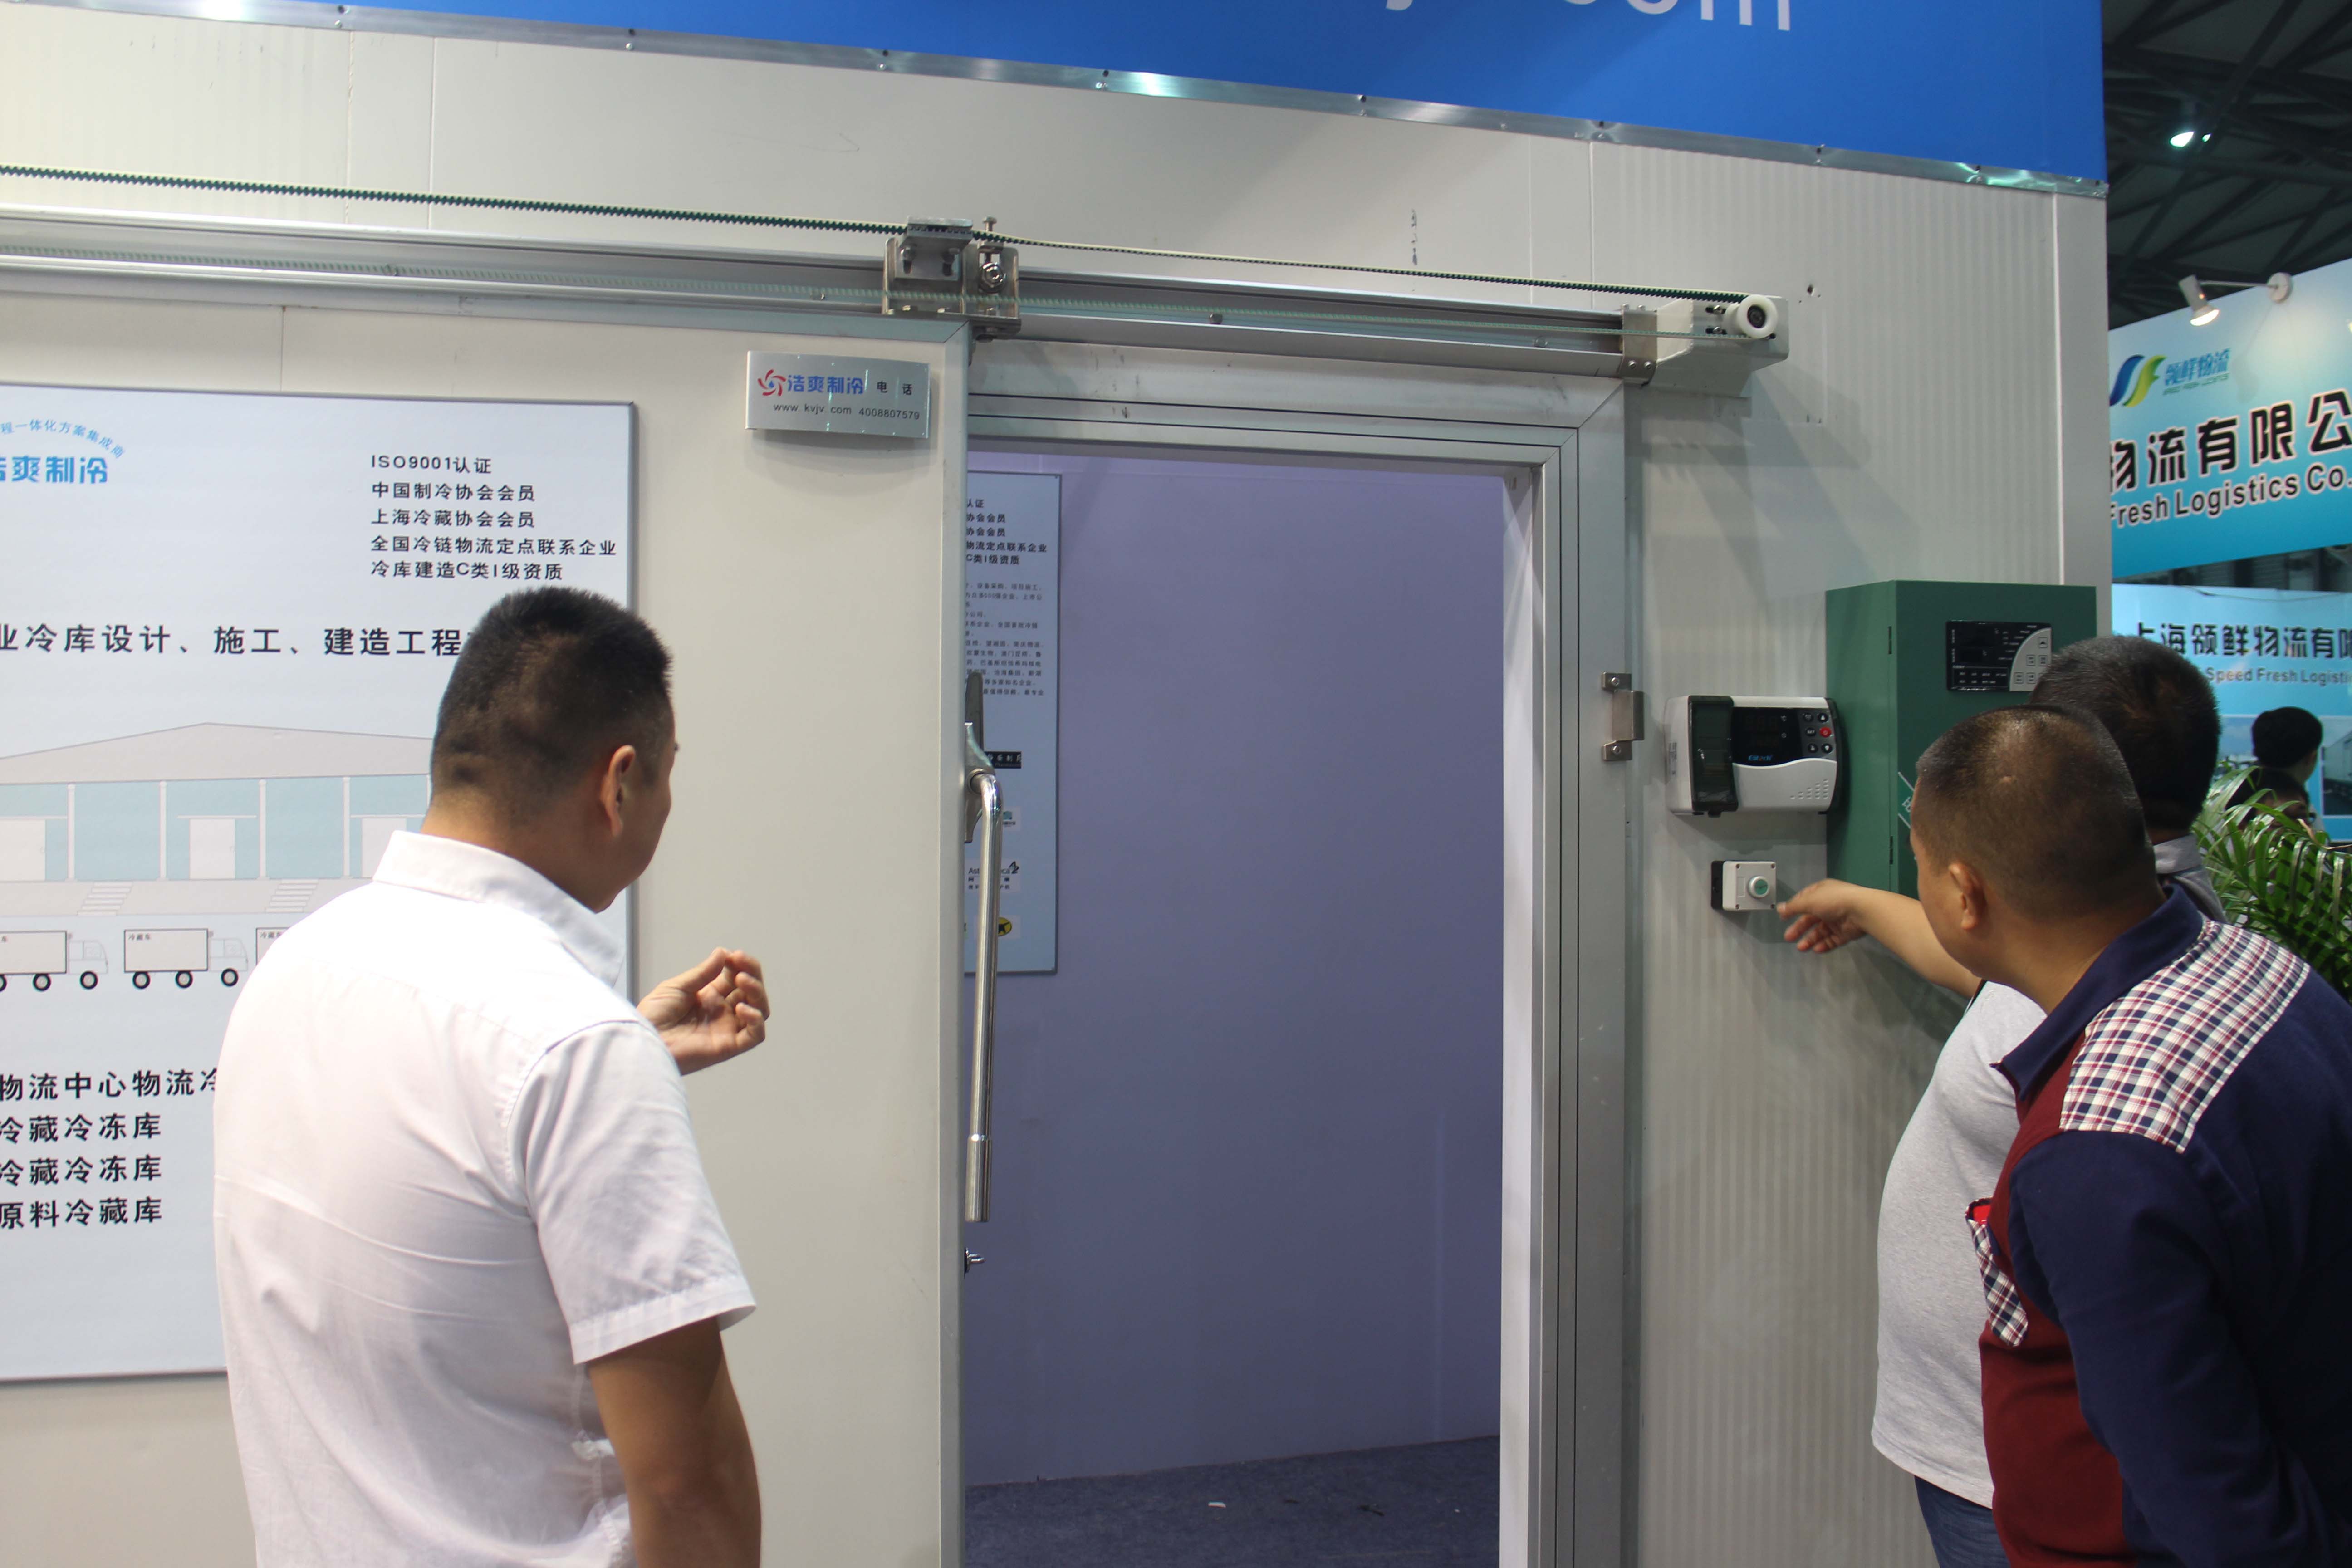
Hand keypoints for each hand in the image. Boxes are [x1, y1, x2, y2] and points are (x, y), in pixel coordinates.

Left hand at [640, 949, 768, 1075]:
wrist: (643, 1040)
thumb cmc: (653, 1016)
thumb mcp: (676, 987)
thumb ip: (702, 973)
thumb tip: (723, 952)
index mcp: (710, 996)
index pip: (736, 978)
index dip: (740, 964)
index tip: (732, 954)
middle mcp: (722, 1012)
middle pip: (751, 991)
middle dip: (751, 972)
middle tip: (739, 962)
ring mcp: (727, 1029)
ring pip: (758, 1010)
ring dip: (757, 992)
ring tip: (742, 979)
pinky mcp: (728, 1046)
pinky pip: (754, 1036)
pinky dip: (755, 1020)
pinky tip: (742, 1007)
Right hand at [1778, 879, 1870, 953]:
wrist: (1861, 911)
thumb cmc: (1832, 901)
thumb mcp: (1809, 901)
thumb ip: (1793, 907)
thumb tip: (1779, 908)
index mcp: (1821, 892)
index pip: (1804, 900)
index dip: (1793, 909)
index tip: (1783, 918)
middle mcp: (1829, 905)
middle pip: (1811, 918)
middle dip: (1799, 928)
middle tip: (1788, 938)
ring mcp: (1838, 920)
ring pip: (1820, 931)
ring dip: (1810, 939)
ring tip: (1801, 948)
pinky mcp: (1845, 933)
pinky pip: (1832, 940)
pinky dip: (1824, 945)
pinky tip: (1816, 949)